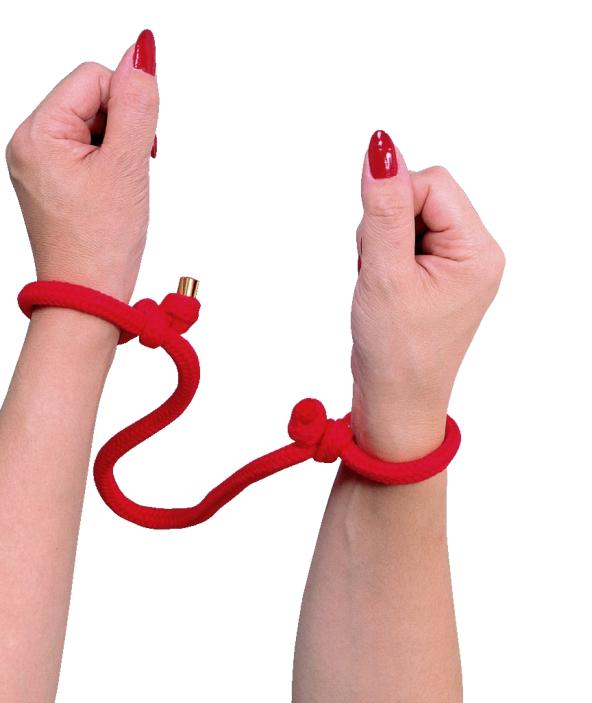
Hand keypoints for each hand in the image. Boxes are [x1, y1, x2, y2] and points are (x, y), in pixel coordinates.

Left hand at [6, 30, 158, 302]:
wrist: (87, 300)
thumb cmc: (100, 245)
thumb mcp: (127, 164)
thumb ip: (137, 102)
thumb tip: (140, 51)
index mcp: (36, 134)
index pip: (93, 77)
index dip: (127, 107)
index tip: (137, 150)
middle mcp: (28, 144)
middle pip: (91, 99)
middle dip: (122, 130)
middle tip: (126, 176)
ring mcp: (37, 165)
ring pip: (93, 126)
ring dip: (118, 150)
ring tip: (118, 191)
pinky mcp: (50, 183)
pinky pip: (86, 151)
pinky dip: (109, 166)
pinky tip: (111, 197)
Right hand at [350, 131, 504, 460]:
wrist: (393, 402)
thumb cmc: (395, 351)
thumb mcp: (384, 274)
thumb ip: (382, 208)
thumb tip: (381, 147)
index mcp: (477, 251)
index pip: (432, 183)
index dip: (392, 203)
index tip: (376, 250)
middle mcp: (475, 253)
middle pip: (420, 196)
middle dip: (384, 226)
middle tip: (378, 273)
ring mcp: (455, 266)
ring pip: (406, 218)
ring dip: (379, 244)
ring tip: (379, 287)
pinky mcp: (435, 276)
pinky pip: (403, 241)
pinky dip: (381, 258)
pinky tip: (381, 289)